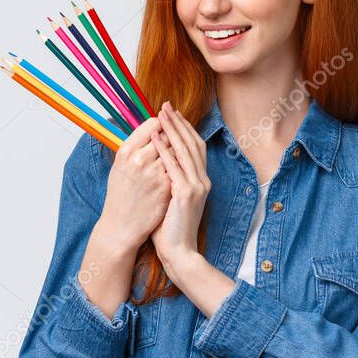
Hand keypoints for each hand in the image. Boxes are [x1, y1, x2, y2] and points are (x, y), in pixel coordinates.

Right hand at [98, 115, 173, 253]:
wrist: (122, 226)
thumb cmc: (121, 195)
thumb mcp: (121, 166)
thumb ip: (136, 148)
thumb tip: (154, 129)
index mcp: (126, 151)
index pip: (152, 124)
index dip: (163, 124)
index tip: (166, 126)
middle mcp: (139, 159)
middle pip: (167, 135)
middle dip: (174, 135)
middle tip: (177, 136)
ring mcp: (155, 173)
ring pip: (177, 151)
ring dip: (180, 151)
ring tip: (178, 153)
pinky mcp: (167, 187)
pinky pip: (180, 168)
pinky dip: (183, 166)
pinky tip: (182, 168)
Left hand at [148, 101, 209, 271]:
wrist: (179, 252)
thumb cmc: (171, 228)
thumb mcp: (174, 199)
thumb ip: (172, 180)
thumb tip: (161, 163)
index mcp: (201, 181)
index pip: (195, 147)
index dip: (185, 129)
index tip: (172, 114)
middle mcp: (202, 181)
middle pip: (193, 143)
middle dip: (179, 123)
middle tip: (167, 106)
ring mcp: (196, 187)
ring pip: (184, 150)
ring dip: (172, 130)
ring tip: (161, 115)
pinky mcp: (186, 193)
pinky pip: (174, 165)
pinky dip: (165, 149)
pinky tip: (155, 137)